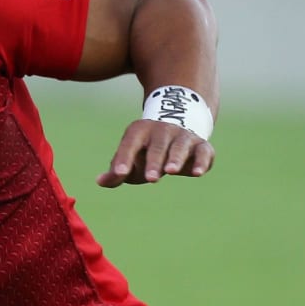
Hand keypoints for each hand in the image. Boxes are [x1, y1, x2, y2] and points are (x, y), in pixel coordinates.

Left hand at [96, 119, 215, 187]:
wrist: (178, 123)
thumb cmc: (146, 151)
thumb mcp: (130, 159)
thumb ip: (116, 172)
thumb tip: (100, 181)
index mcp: (139, 132)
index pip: (129, 145)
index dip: (124, 159)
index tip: (119, 173)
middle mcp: (161, 130)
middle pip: (156, 146)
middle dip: (153, 162)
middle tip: (150, 179)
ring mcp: (182, 136)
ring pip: (179, 146)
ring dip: (175, 158)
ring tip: (170, 171)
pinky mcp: (201, 145)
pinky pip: (204, 151)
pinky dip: (202, 161)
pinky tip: (197, 173)